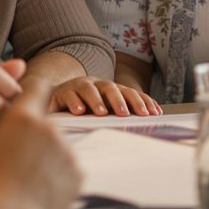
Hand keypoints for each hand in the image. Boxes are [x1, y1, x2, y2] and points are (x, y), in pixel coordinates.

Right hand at [0, 79, 81, 208]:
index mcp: (22, 117)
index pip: (37, 87)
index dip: (33, 92)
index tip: (31, 99)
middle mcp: (50, 129)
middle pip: (45, 123)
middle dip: (34, 135)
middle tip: (17, 159)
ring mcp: (67, 152)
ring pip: (57, 147)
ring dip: (46, 157)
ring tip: (26, 181)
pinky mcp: (78, 174)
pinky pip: (67, 168)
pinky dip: (57, 177)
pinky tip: (38, 191)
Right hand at [48, 77, 162, 116]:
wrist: (56, 99)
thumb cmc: (86, 108)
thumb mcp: (105, 111)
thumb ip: (120, 115)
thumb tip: (146, 123)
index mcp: (110, 90)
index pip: (129, 93)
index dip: (141, 101)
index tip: (152, 114)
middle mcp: (96, 85)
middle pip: (111, 88)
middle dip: (120, 101)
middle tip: (125, 114)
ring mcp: (79, 86)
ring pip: (89, 89)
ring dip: (96, 100)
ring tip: (101, 113)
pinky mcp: (63, 92)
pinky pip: (69, 95)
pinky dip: (74, 102)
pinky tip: (79, 111)